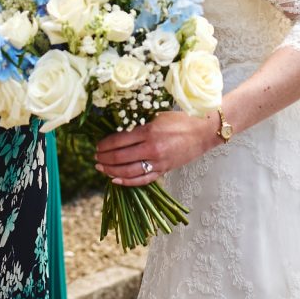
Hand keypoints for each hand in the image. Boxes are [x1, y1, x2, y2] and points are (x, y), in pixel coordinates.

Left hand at [94, 111, 219, 186]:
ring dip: (111, 171)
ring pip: (128, 171)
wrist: (204, 132)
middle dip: (104, 158)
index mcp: (148, 131)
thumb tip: (116, 129)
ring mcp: (158, 162)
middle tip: (95, 157)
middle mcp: (151, 148)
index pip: (118, 140)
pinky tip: (115, 180)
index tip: (97, 145)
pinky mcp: (164, 170)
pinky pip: (142, 180)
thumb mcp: (157, 116)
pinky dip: (127, 182)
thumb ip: (138, 123)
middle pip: (120, 157)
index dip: (104, 144)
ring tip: (101, 168)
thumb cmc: (180, 120)